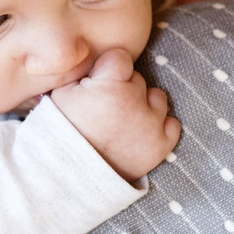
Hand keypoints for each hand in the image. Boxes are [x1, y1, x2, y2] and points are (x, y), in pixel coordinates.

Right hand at [48, 47, 180, 179]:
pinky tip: (140, 132)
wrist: (71, 176)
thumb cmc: (62, 132)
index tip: (99, 82)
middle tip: (106, 108)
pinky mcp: (161, 146)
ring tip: (123, 121)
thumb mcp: (61, 95)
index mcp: (109, 86)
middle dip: (124, 88)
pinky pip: (172, 124)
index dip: (108, 69)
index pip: (121, 58)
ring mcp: (151, 125)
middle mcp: (134, 102)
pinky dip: (160, 127)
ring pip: (157, 97)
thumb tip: (94, 57)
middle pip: (138, 78)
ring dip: (144, 105)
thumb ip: (83, 71)